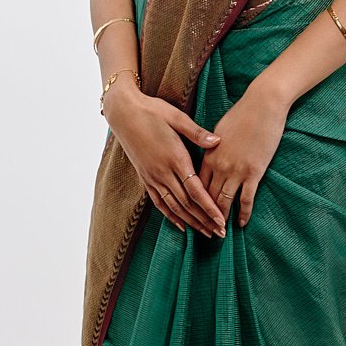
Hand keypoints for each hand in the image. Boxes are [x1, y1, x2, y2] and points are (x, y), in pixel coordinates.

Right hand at [102, 84, 227, 236]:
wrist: (123, 113)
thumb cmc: (152, 111)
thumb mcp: (176, 117)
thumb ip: (197, 133)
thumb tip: (217, 142)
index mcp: (175, 158)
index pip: (196, 190)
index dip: (209, 208)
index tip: (221, 220)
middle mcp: (163, 172)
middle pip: (187, 204)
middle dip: (204, 220)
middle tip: (220, 233)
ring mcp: (152, 177)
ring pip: (174, 207)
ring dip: (190, 222)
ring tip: (205, 233)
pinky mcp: (145, 177)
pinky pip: (159, 202)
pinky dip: (170, 216)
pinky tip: (181, 225)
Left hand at [199, 78, 290, 228]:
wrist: (262, 104)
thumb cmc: (241, 113)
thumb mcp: (219, 130)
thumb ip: (210, 146)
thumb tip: (207, 155)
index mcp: (208, 156)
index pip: (196, 185)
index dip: (193, 201)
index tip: (190, 213)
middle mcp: (219, 166)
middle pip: (207, 197)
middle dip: (204, 216)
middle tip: (202, 231)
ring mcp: (236, 171)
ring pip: (224, 202)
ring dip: (221, 219)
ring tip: (219, 233)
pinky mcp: (253, 172)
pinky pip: (246, 199)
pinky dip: (243, 213)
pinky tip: (241, 224)